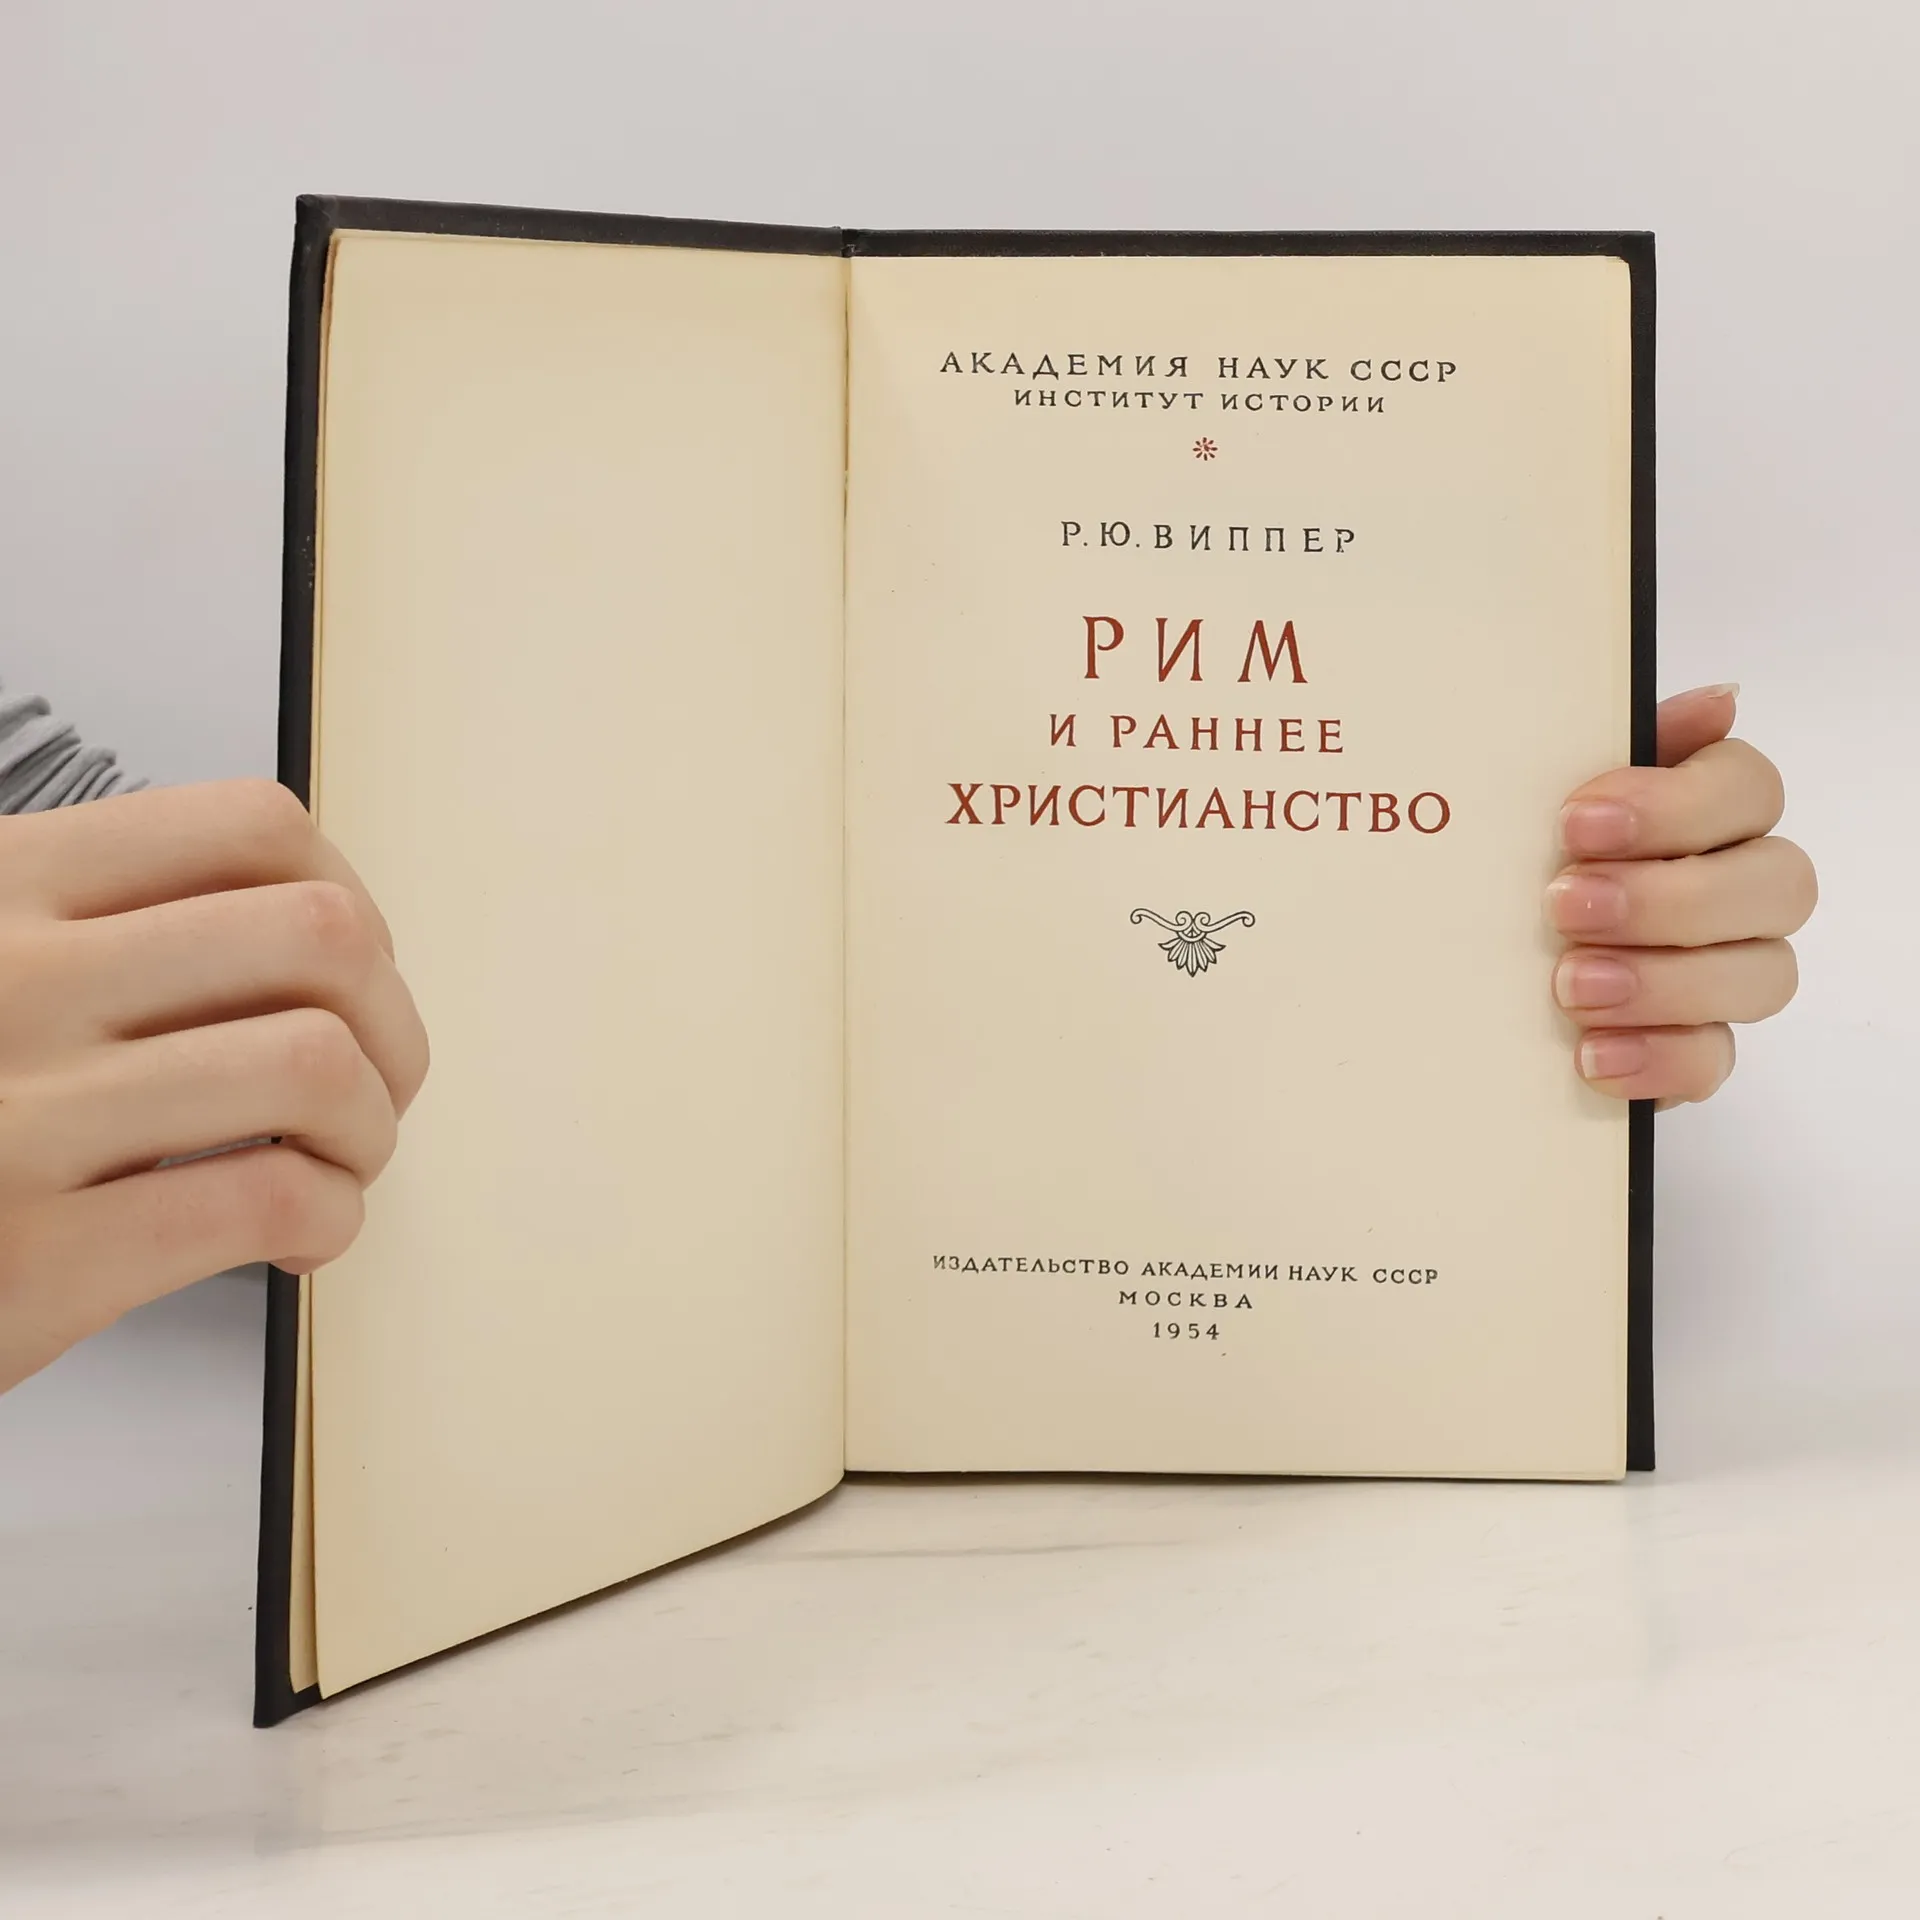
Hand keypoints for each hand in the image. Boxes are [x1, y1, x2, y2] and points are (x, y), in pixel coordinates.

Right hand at [0, 780, 427, 1391]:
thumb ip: (105, 932)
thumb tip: (319, 936)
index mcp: (2, 887)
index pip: (253, 826)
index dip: (349, 901)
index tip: (353, 975)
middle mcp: (12, 979)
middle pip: (319, 938)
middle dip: (391, 1025)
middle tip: (373, 1087)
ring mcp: (21, 1115)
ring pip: (314, 1064)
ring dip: (369, 1129)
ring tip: (334, 1165)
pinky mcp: (39, 1255)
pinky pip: (270, 1197)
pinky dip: (331, 1219)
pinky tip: (298, 1237)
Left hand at [1547, 684, 1814, 1107]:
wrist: (1457, 958)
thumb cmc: (1517, 855)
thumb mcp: (1535, 789)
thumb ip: (1605, 742)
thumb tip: (1715, 702)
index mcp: (1707, 808)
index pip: (1748, 788)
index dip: (1675, 806)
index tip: (1577, 823)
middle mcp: (1737, 884)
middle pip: (1776, 884)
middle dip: (1669, 898)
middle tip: (1566, 905)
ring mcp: (1727, 969)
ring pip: (1762, 975)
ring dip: (1664, 981)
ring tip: (1571, 985)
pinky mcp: (1694, 1044)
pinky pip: (1715, 1060)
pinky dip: (1657, 1057)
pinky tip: (1591, 1054)